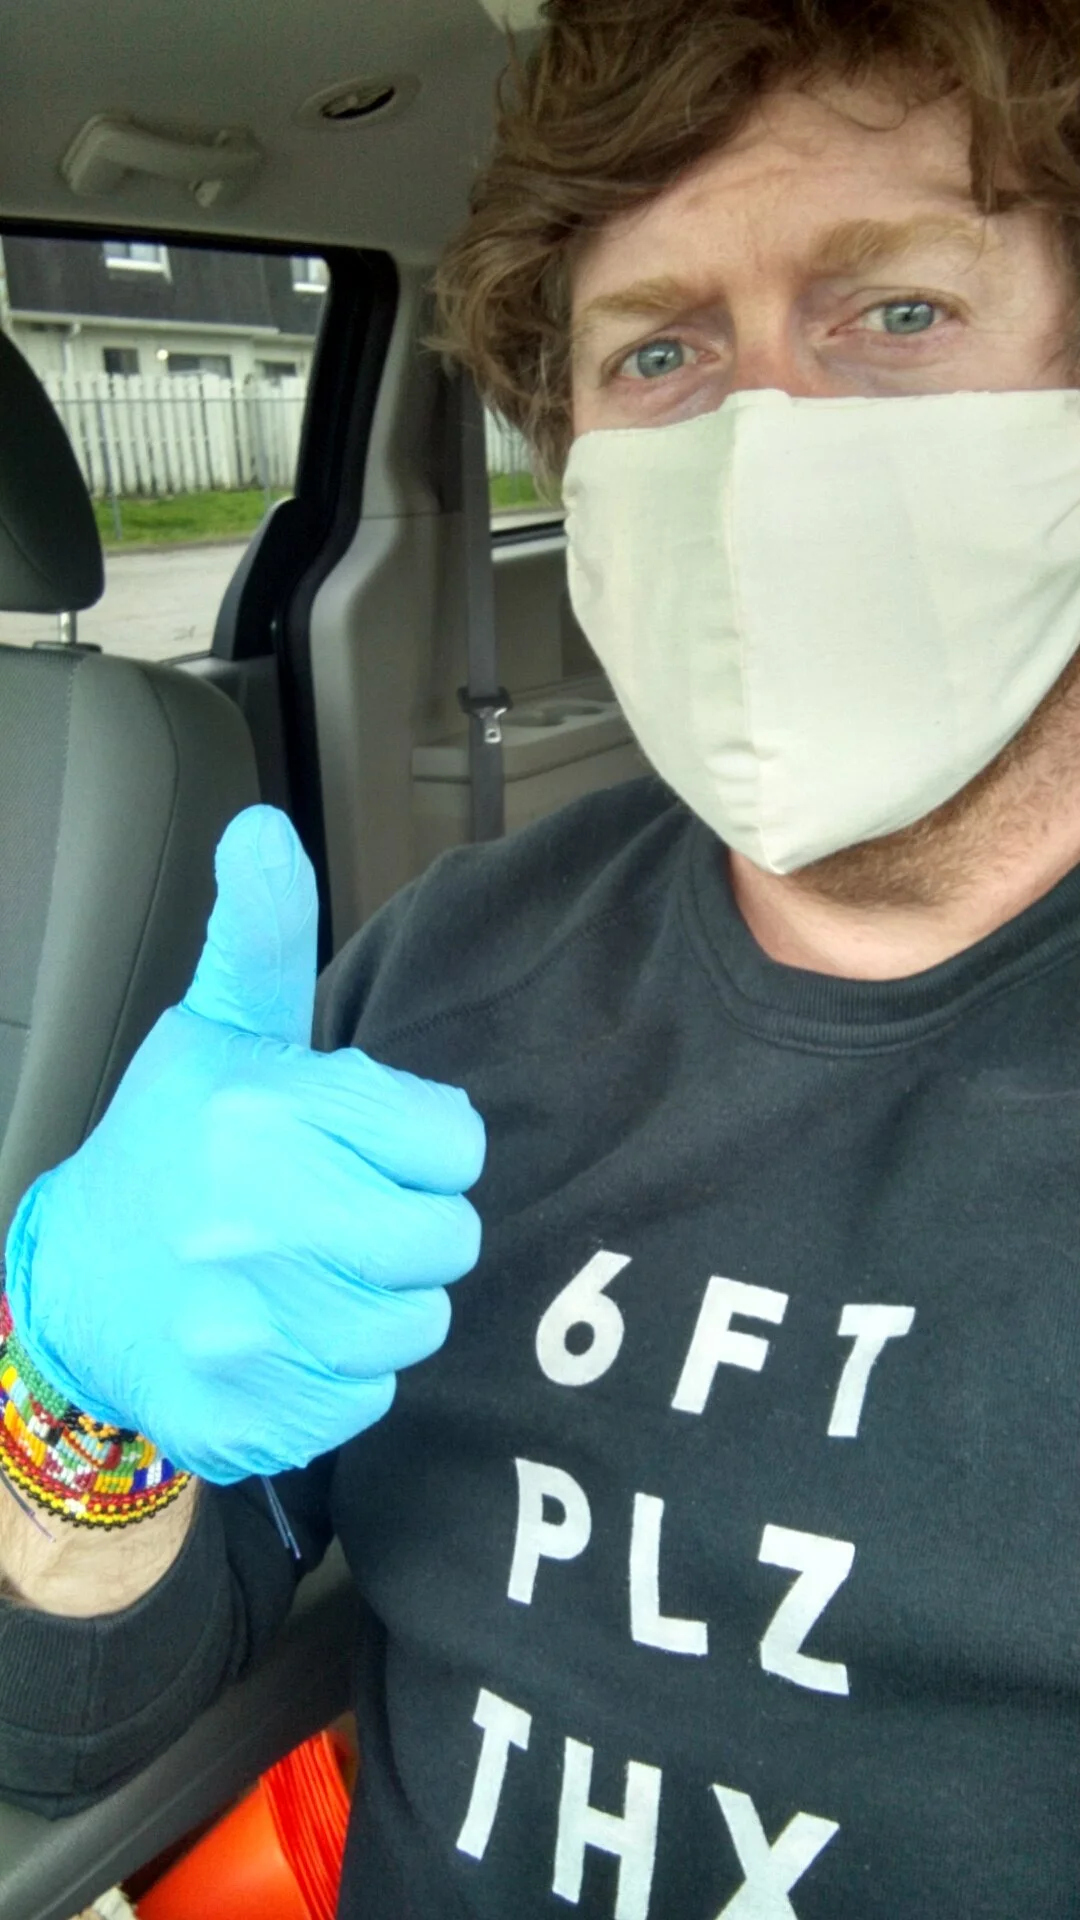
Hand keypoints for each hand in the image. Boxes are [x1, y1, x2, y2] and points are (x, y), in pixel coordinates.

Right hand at [4, 807, 484, 1482]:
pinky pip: (370, 1399)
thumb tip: (263, 826)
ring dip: (384, 1302)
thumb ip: (261, 933)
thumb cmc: (170, 1143)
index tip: (365, 1145)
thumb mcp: (216, 1028)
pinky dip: (341, 1373)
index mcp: (264, 1111)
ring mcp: (246, 1329)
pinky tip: (286, 1334)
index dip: (422, 1145)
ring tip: (317, 1273)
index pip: (456, 1142)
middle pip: (449, 1238)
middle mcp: (254, 1221)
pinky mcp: (246, 1412)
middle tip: (343, 1213)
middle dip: (411, 1225)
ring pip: (419, 1324)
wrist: (72, 1286)